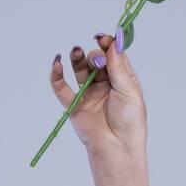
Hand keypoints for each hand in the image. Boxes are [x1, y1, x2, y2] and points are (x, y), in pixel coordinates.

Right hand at [50, 33, 147, 165]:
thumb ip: (119, 67)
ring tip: (76, 52)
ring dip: (77, 58)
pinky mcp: (74, 105)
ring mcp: (89, 95)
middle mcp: (105, 86)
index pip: (113, 57)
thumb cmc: (130, 122)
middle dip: (95, 56)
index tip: (103, 38)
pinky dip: (56, 75)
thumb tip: (114, 42)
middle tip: (97, 60)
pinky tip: (56, 63)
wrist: (118, 147)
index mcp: (122, 81)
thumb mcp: (129, 91)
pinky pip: (61, 88)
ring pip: (79, 70)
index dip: (108, 45)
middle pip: (96, 61)